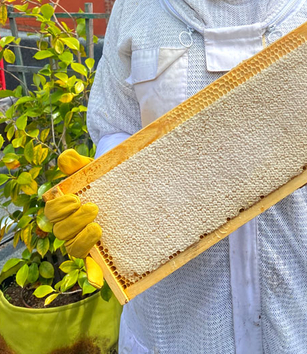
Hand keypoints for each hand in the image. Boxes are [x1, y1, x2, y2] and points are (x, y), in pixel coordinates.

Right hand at [44, 149, 102, 287]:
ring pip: (73, 249)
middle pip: (61, 232)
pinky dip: (92, 275)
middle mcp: (71, 227)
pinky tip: (98, 281)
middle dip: (75, 221)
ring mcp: (84, 240)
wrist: (122, 186)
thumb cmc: (101, 177)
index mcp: (65, 208)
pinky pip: (92, 267)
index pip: (52, 213)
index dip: (59, 209)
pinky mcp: (100, 251)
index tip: (75, 199)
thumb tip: (66, 158)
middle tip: (93, 208)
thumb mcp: (91, 168)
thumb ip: (77, 163)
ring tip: (97, 227)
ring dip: (82, 240)